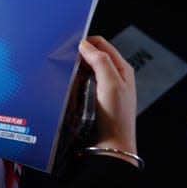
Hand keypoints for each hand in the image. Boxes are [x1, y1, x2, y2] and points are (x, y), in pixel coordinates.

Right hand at [78, 36, 137, 163]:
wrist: (110, 144)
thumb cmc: (115, 117)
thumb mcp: (111, 84)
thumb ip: (100, 61)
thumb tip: (85, 45)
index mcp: (121, 68)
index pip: (101, 44)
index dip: (86, 43)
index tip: (70, 48)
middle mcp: (113, 75)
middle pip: (92, 55)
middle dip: (78, 57)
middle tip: (65, 63)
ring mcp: (102, 86)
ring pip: (83, 69)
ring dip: (74, 70)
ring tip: (66, 76)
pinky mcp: (93, 96)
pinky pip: (79, 82)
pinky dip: (72, 82)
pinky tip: (68, 87)